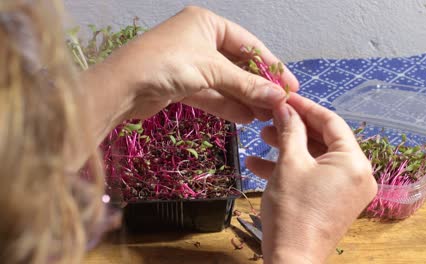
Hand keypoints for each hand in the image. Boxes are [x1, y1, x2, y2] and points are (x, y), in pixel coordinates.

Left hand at [95, 6, 298, 122]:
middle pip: (237, 65)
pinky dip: (227, 106)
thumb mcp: (212, 70)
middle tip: (278, 105)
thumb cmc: (167, 63)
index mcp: (207, 23)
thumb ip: (247, 84)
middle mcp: (199, 40)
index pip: (248, 44)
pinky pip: (211, 94)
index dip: (271, 65)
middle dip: (257, 86)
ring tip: (265, 117)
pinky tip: (245, 118)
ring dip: (244, 99)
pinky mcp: (181, 84)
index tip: (291, 85)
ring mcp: (190, 63)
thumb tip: (279, 97)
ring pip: (224, 82)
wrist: (121, 87)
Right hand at [246, 93, 376, 262]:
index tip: (284, 97)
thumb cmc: (292, 211)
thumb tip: (285, 107)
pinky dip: (292, 168)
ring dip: (289, 147)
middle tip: (270, 117)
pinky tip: (259, 164)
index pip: (331, 122)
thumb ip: (290, 130)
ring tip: (262, 137)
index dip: (305, 106)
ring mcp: (347, 189)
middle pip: (324, 139)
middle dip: (294, 128)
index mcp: (354, 161)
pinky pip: (314, 175)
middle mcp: (357, 174)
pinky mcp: (334, 201)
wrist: (292, 259)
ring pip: (316, 157)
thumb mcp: (289, 163)